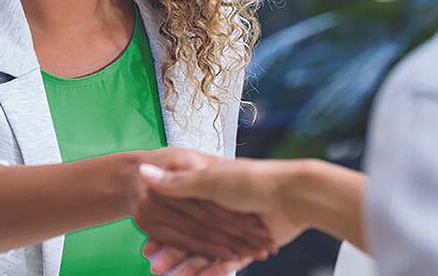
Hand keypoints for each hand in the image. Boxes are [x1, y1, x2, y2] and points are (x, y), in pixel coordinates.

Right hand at [139, 158, 308, 272]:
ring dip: (187, 265)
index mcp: (212, 192)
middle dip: (172, 251)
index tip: (146, 238)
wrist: (294, 194)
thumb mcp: (211, 178)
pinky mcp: (250, 248)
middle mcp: (224, 211)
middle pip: (193, 236)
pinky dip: (210, 272)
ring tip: (166, 275)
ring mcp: (237, 232)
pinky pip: (226, 265)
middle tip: (153, 265)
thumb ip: (179, 183)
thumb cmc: (253, 179)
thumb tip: (143, 172)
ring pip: (207, 252)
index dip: (165, 226)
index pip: (183, 213)